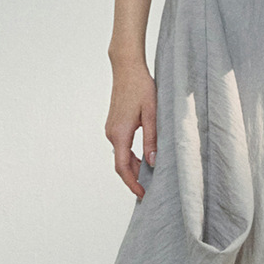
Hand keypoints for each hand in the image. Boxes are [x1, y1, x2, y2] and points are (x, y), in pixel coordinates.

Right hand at [105, 58, 157, 200]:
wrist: (127, 68)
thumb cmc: (141, 87)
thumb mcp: (152, 114)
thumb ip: (152, 139)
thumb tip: (153, 162)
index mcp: (120, 133)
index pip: (123, 167)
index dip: (132, 183)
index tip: (142, 194)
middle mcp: (111, 133)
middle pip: (121, 164)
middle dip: (134, 178)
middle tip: (150, 190)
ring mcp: (111, 129)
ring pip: (121, 155)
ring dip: (134, 167)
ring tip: (150, 177)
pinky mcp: (114, 124)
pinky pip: (121, 146)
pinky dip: (131, 156)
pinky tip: (144, 159)